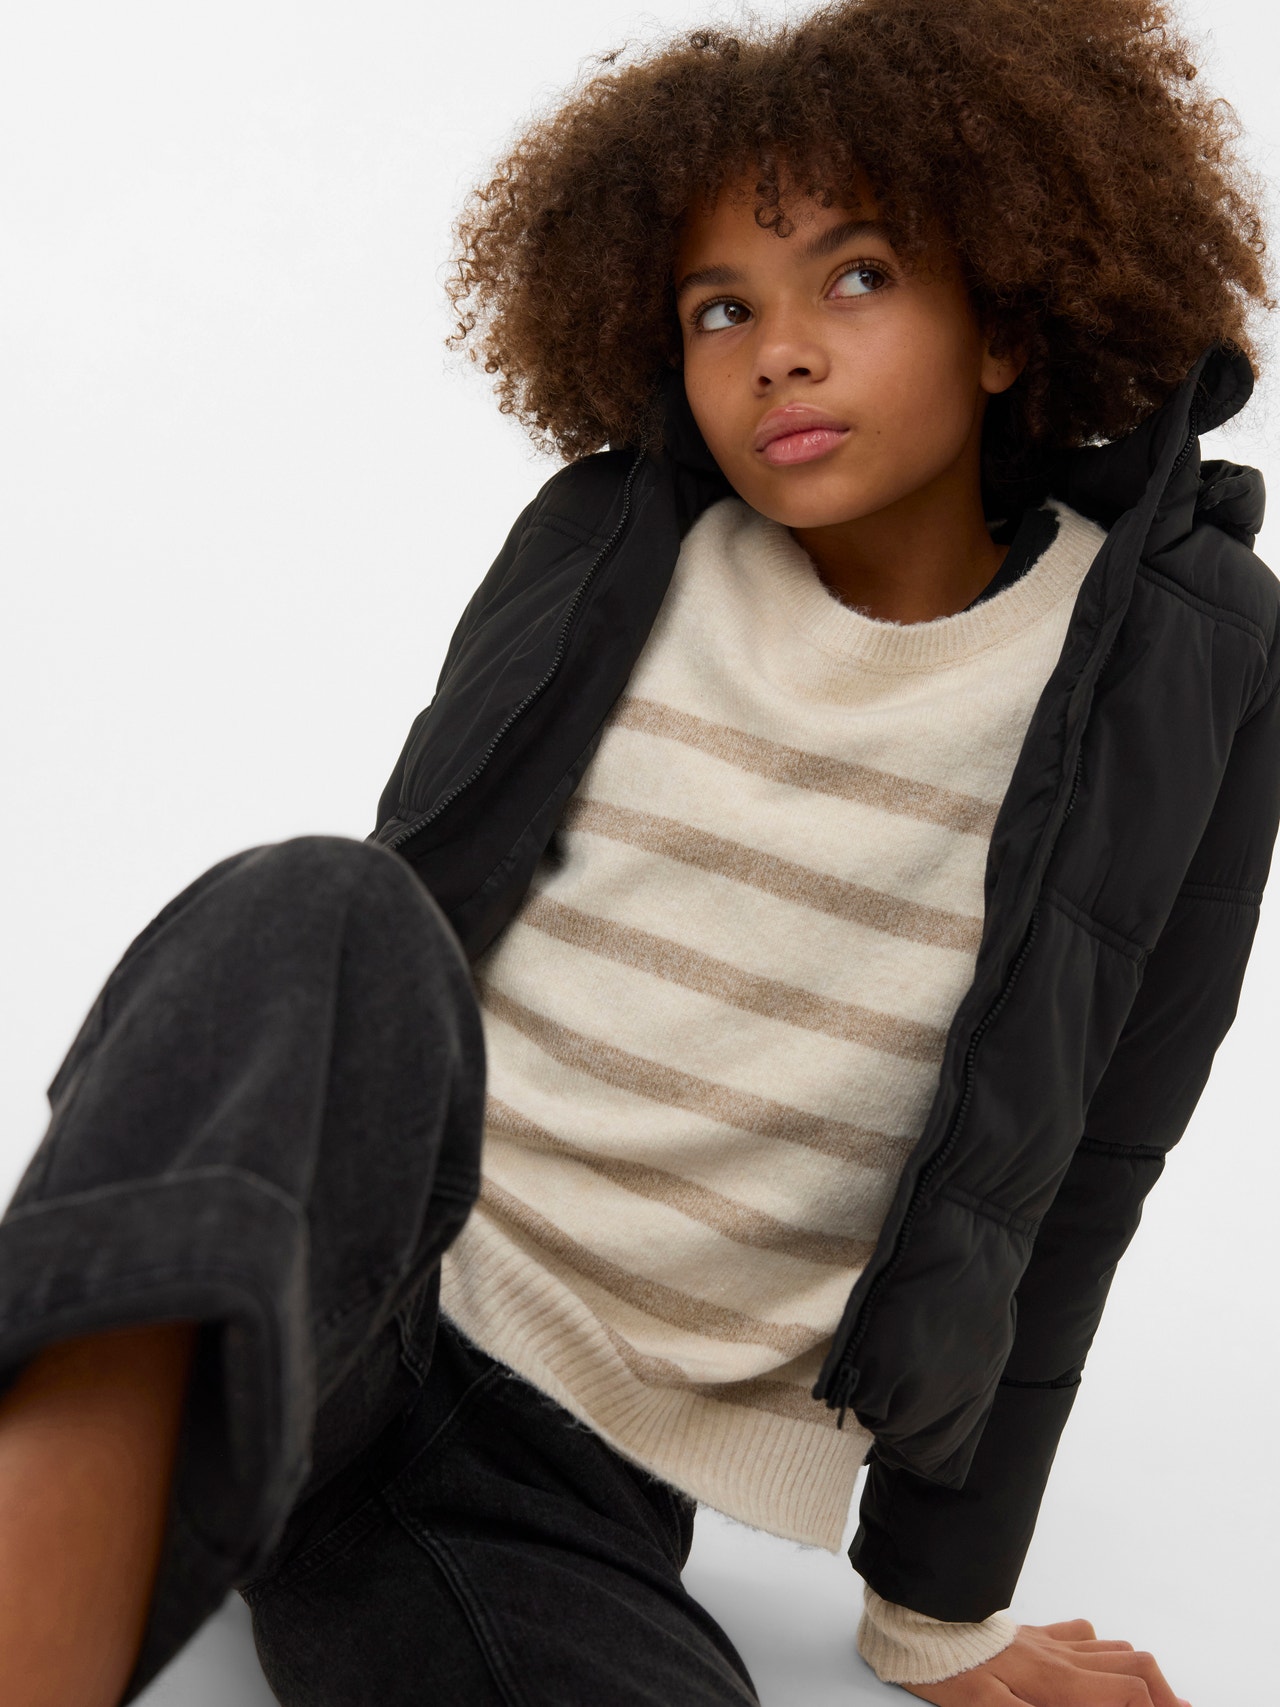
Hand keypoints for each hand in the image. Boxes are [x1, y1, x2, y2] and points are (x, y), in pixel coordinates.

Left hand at [899, 1619, 1191, 1705]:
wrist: (920, 1624)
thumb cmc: (950, 1673)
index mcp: (1058, 1683)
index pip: (1130, 1694)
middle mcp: (1062, 1658)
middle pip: (1136, 1667)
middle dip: (1166, 1696)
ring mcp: (1049, 1641)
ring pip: (1115, 1648)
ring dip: (1140, 1675)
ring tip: (1150, 1702)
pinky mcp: (1033, 1634)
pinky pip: (1083, 1634)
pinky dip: (1105, 1653)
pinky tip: (1099, 1669)